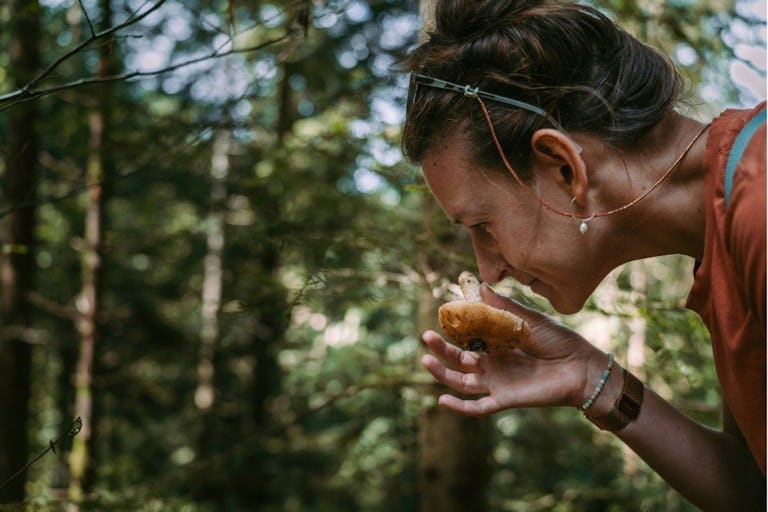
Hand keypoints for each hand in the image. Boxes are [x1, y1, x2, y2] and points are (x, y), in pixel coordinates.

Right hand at [421, 284, 603, 415]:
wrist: (582, 367)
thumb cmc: (559, 341)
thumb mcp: (528, 319)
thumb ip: (503, 306)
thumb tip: (479, 286)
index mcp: (497, 344)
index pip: (467, 338)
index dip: (452, 330)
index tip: (440, 317)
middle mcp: (493, 364)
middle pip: (459, 359)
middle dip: (441, 349)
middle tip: (426, 336)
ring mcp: (497, 383)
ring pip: (462, 381)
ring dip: (442, 373)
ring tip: (425, 361)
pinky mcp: (504, 399)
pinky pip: (478, 407)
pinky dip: (460, 407)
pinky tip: (442, 400)